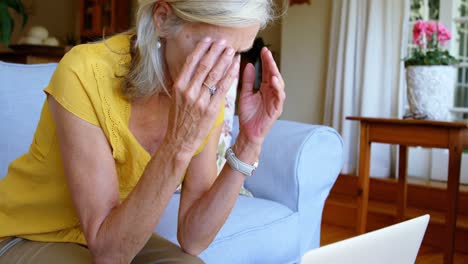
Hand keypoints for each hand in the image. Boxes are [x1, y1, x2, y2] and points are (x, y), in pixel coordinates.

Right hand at [163, 38, 240, 156]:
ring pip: (214, 75)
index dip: (201, 49)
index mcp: (179, 86)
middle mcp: (188, 91)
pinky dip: (230, 76)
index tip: (209, 40)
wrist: (179, 140)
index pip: (191, 62)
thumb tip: (195, 67)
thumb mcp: (177, 98)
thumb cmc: (179, 120)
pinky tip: (235, 67)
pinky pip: (222, 89)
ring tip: (232, 51)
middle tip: (224, 42)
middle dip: (215, 51)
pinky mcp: (211, 109)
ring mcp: (199, 100)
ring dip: (224, 61)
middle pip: (204, 66)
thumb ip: (186, 83)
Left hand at [238, 47, 284, 145]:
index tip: (263, 49)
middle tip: (267, 52)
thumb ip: (248, 80)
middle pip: (274, 75)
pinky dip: (278, 88)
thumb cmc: (247, 115)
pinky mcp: (277, 109)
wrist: (248, 132)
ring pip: (279, 84)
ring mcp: (276, 100)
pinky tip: (273, 80)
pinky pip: (279, 97)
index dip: (266, 61)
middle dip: (271, 63)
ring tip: (271, 65)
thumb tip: (249, 64)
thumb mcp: (245, 94)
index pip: (267, 71)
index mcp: (265, 88)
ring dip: (276, 74)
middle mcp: (272, 92)